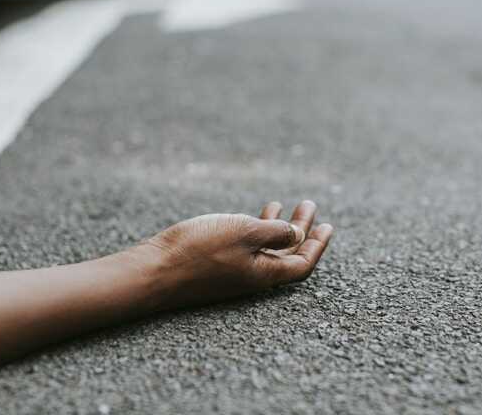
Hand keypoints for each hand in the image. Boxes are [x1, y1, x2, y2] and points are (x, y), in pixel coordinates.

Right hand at [141, 201, 333, 308]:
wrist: (154, 270)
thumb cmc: (199, 249)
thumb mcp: (245, 232)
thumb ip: (275, 232)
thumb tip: (297, 235)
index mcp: (265, 273)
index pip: (302, 263)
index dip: (318, 245)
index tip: (327, 226)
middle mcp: (252, 276)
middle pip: (287, 253)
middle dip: (301, 229)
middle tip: (309, 207)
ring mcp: (233, 271)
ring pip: (265, 248)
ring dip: (278, 226)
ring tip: (284, 206)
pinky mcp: (215, 264)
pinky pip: (246, 246)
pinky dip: (255, 228)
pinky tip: (252, 214)